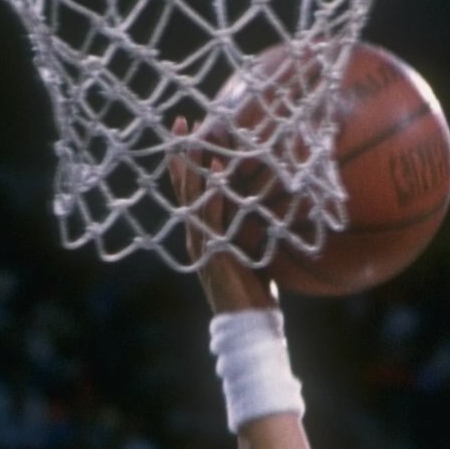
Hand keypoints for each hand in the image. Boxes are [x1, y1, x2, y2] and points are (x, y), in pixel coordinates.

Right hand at [167, 123, 273, 317]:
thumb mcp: (252, 253)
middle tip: (181, 121)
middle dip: (182, 154)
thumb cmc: (255, 294)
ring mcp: (202, 242)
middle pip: (184, 187)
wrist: (249, 326)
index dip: (187, 163)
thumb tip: (267, 207)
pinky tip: (216, 168)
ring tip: (194, 136)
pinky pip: (211, 214)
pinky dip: (213, 189)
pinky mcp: (213, 251)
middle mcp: (197, 235)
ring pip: (192, 196)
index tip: (189, 133)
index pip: (191, 192)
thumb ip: (250, 230)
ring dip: (193, 164)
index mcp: (203, 234)